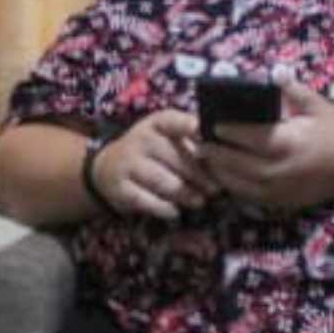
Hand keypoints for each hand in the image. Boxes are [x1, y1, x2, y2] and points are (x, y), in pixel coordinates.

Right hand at [87, 109, 210, 220]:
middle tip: (216, 188)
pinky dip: (164, 208)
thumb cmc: (152, 151)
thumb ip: (194, 141)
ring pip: (164, 182)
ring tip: (200, 201)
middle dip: (200, 175)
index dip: (192, 128)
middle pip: (177, 158)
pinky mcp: (120, 187)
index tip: (209, 140)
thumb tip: (225, 156)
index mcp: (158, 122)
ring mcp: (128, 163)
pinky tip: (175, 211)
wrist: (108, 168)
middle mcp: (140, 138)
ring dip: (186, 194)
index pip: (175, 121)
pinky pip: (147, 201)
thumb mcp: (168, 137)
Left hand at [194, 79, 333, 213]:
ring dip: (218, 171)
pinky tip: (222, 173)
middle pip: (236, 163)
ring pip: (237, 184)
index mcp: (290, 143)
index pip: (249, 137)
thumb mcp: (317, 105)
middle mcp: (281, 170)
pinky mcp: (280, 203)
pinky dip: (232, 185)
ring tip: (204, 156)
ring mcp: (280, 190)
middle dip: (214, 152)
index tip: (209, 123)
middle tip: (197, 141)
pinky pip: (248, 196)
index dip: (226, 131)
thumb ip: (291, 90)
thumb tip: (271, 74)